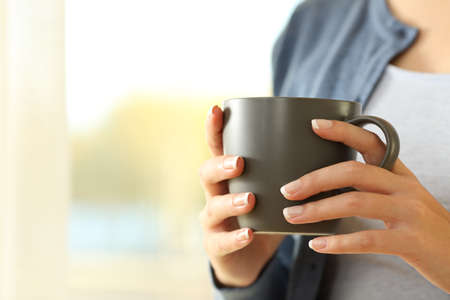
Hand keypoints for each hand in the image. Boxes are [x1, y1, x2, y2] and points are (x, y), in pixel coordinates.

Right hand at [199, 105, 283, 286]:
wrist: (249, 259)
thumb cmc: (265, 218)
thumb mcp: (275, 192)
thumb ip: (291, 172)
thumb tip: (329, 143)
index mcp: (229, 176)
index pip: (217, 148)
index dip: (214, 129)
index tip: (217, 109)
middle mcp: (215, 194)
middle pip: (206, 173)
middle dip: (220, 165)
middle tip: (240, 163)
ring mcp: (213, 220)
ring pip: (212, 207)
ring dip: (230, 202)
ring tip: (250, 199)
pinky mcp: (216, 245)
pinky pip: (221, 241)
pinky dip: (235, 237)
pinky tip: (249, 234)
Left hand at [280, 119, 449, 292]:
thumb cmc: (421, 225)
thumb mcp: (402, 197)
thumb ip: (374, 187)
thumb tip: (326, 184)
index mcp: (399, 174)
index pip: (371, 142)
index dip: (343, 130)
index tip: (314, 125)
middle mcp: (404, 188)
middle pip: (353, 172)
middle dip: (315, 179)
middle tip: (287, 190)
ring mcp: (409, 213)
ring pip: (355, 203)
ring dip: (317, 210)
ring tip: (292, 216)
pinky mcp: (410, 241)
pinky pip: (367, 239)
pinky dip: (338, 243)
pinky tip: (317, 245)